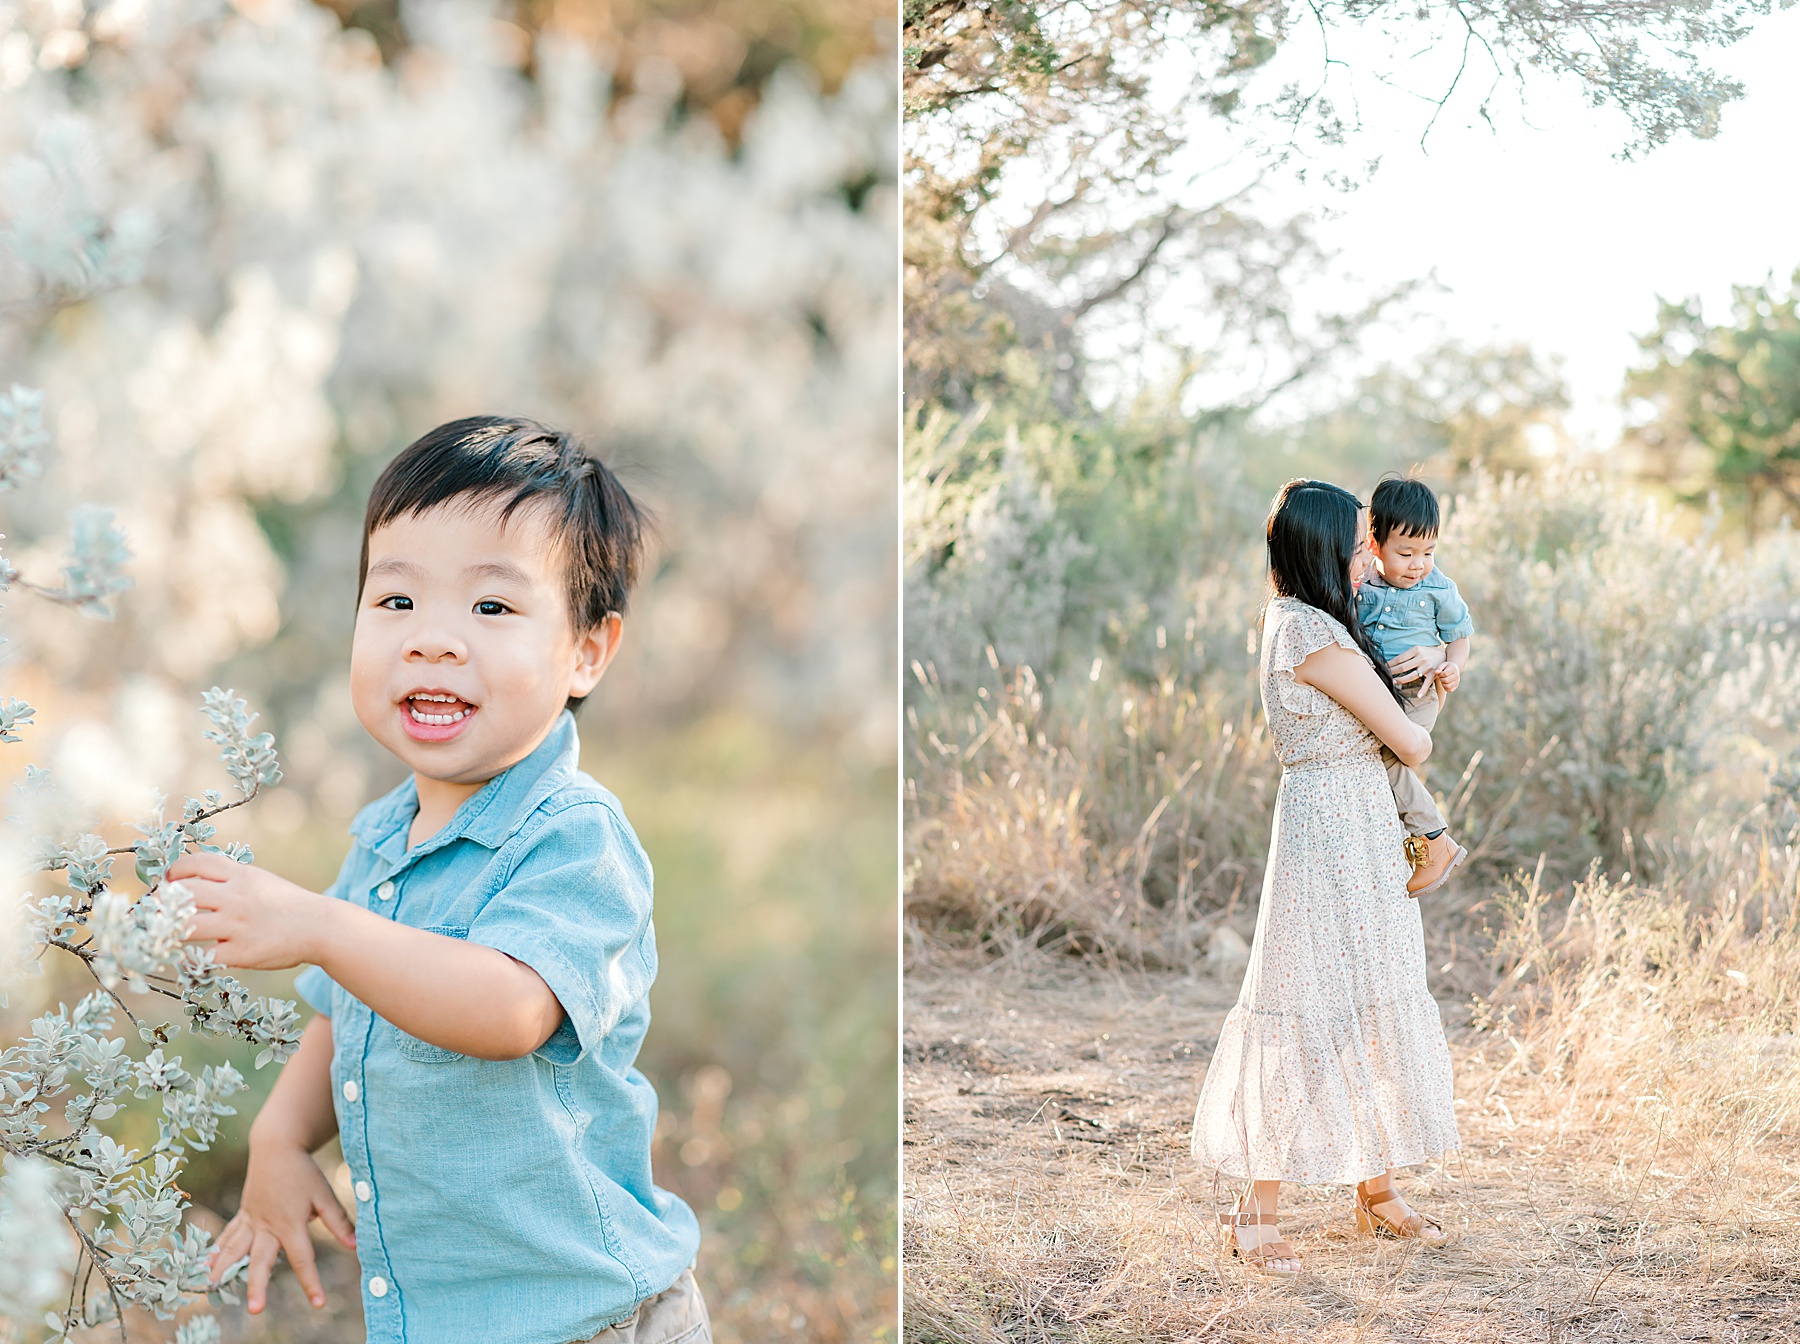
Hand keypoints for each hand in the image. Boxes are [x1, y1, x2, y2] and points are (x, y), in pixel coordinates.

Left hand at [169, 852, 329, 969]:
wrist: (320, 928)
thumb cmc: (288, 904)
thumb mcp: (261, 880)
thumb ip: (230, 878)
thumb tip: (193, 879)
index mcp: (242, 876)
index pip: (198, 863)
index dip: (175, 870)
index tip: (167, 881)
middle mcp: (237, 897)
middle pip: (184, 893)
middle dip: (163, 902)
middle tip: (158, 911)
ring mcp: (238, 925)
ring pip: (187, 926)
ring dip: (170, 931)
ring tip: (167, 935)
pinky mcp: (242, 952)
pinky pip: (202, 957)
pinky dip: (189, 959)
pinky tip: (188, 958)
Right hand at [208, 1136, 354, 1311]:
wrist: (276, 1146)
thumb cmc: (303, 1172)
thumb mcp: (324, 1195)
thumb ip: (338, 1222)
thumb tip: (356, 1245)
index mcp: (290, 1223)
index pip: (302, 1258)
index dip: (311, 1282)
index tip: (318, 1303)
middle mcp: (267, 1226)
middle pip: (260, 1260)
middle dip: (257, 1285)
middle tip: (254, 1309)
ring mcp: (251, 1220)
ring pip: (235, 1249)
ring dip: (224, 1268)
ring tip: (212, 1286)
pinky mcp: (243, 1214)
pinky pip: (228, 1235)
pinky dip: (218, 1250)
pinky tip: (207, 1265)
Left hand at [1386, 642, 1446, 684]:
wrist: (1443, 654)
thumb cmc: (1426, 652)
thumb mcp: (1417, 649)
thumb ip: (1407, 655)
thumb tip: (1392, 662)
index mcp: (1416, 650)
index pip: (1399, 658)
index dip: (1390, 664)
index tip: (1383, 667)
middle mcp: (1422, 658)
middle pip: (1403, 667)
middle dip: (1392, 672)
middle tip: (1385, 675)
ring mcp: (1428, 666)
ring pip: (1411, 676)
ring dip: (1400, 680)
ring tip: (1392, 682)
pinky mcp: (1434, 673)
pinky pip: (1427, 683)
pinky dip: (1423, 690)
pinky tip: (1418, 695)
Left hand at [1434, 661, 1461, 694]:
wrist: (1454, 669)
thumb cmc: (1447, 667)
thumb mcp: (1443, 664)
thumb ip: (1439, 668)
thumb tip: (1436, 672)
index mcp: (1453, 669)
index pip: (1445, 674)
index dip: (1440, 674)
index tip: (1439, 673)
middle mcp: (1457, 676)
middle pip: (1446, 680)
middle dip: (1441, 679)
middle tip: (1440, 677)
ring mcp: (1457, 681)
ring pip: (1448, 686)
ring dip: (1443, 684)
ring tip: (1442, 680)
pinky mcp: (1456, 686)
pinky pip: (1450, 690)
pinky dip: (1445, 688)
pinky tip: (1444, 684)